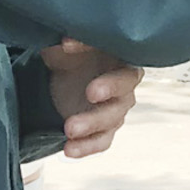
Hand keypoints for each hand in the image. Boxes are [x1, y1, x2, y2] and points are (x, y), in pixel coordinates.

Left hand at [43, 40, 141, 158]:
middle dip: (110, 89)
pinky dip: (87, 147)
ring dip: (92, 124)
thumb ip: (69, 41)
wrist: (64, 78)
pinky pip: (102, 141)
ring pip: (112, 118)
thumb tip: (66, 40)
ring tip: (69, 129)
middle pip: (124, 87)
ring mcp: (116, 108)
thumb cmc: (71, 54)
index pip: (118, 49)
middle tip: (90, 92)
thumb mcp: (65, 43)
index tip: (68, 46)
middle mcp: (125, 81)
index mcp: (120, 54)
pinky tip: (69, 149)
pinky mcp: (104, 129)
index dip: (95, 47)